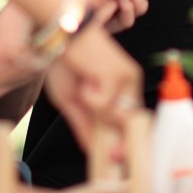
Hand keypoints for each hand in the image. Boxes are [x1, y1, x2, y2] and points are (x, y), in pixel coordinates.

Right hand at [41, 26, 143, 157]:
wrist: (59, 32)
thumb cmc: (66, 61)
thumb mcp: (72, 99)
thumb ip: (84, 124)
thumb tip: (92, 149)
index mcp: (124, 86)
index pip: (132, 120)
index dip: (126, 142)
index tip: (118, 160)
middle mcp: (131, 82)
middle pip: (129, 123)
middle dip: (117, 142)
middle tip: (106, 146)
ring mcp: (127, 78)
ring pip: (114, 117)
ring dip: (93, 109)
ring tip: (84, 86)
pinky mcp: (117, 75)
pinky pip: (103, 105)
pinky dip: (88, 98)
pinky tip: (85, 78)